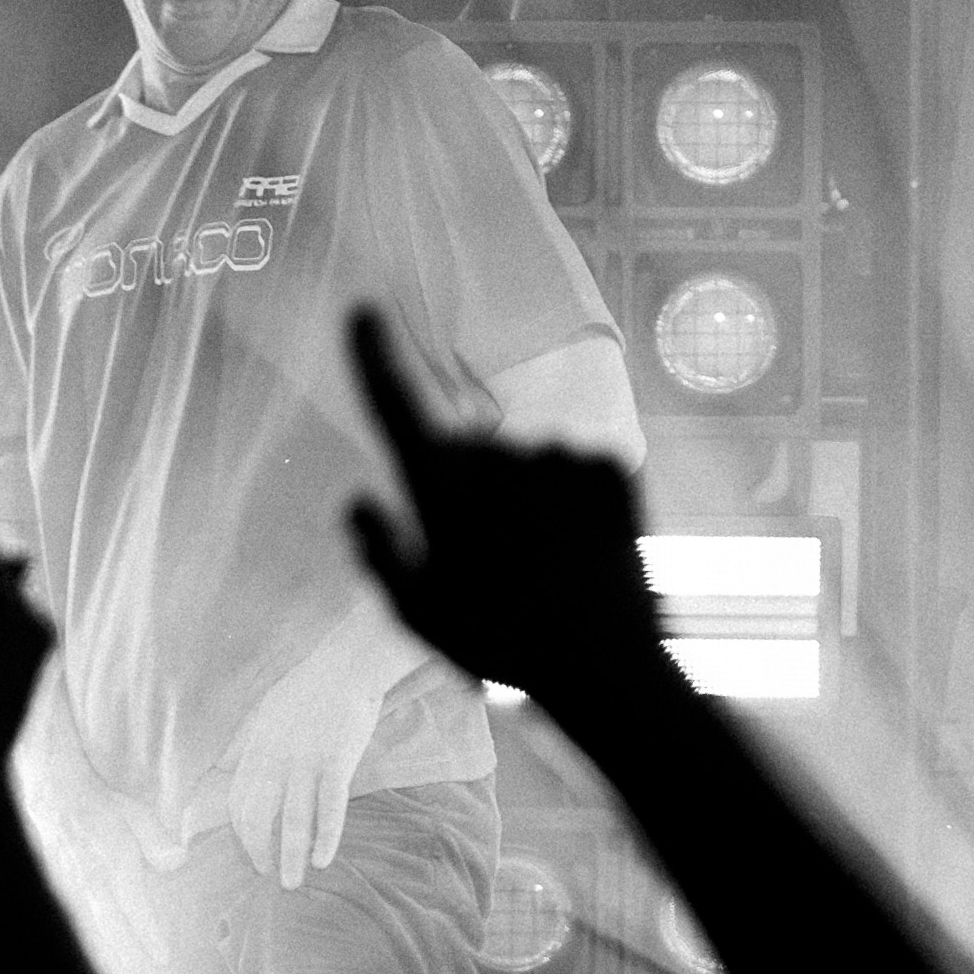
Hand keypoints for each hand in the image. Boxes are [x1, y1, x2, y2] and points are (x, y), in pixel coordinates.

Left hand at [219, 644, 385, 886]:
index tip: (252, 850)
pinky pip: (329, 807)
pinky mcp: (337, 762)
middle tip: (268, 874)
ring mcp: (306, 763)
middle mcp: (276, 760)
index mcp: (256, 750)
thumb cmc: (308, 686)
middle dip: (259, 850)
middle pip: (259, 816)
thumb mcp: (263, 712)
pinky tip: (323, 859)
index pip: (238, 801)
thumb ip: (241, 743)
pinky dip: (326, 836)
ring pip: (293, 819)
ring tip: (291, 883)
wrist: (347, 666)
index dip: (242, 831)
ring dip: (290, 856)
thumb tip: (219, 766)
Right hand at [343, 306, 661, 700]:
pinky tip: (582, 553)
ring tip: (545, 567)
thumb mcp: (417, 613)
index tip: (364, 307)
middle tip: (494, 563)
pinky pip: (577, 471)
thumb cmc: (496, 645)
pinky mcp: (612, 463)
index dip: (374, 356)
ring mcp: (559, 452)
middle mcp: (497, 451)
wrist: (604, 666)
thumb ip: (379, 551)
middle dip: (473, 492)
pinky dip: (575, 502)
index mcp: (440, 483)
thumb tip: (361, 501)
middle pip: (469, 453)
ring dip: (529, 501)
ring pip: (528, 464)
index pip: (395, 403)